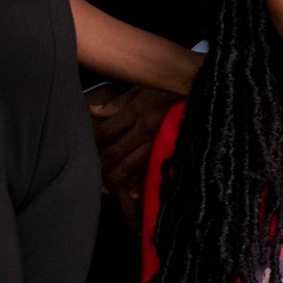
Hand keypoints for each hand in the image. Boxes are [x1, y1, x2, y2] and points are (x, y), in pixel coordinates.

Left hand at [88, 84, 175, 222]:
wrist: (200, 90)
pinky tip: (132, 194)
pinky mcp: (170, 149)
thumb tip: (93, 111)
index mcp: (137, 110)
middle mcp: (145, 128)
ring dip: (116, 177)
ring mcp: (158, 141)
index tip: (82, 147)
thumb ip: (117, 102)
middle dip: (100, 164)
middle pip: (116, 150)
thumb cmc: (168, 88)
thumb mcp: (142, 88)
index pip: (107, 130)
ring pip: (131, 163)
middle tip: (87, 175)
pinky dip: (142, 183)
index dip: (93, 140)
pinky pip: (153, 169)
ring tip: (105, 188)